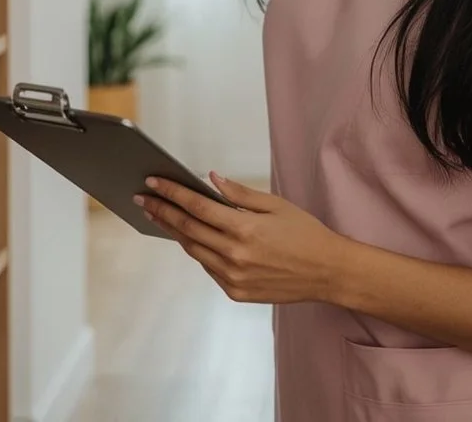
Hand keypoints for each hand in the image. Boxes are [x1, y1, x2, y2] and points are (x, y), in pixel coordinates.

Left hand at [138, 173, 353, 305]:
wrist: (327, 272)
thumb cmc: (305, 233)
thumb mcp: (276, 205)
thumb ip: (240, 194)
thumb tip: (210, 179)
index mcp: (244, 229)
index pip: (197, 207)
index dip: (172, 193)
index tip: (152, 182)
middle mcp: (235, 255)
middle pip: (187, 229)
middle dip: (162, 212)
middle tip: (143, 199)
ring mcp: (234, 277)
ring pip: (194, 251)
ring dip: (174, 232)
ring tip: (160, 216)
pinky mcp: (236, 293)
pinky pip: (209, 268)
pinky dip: (198, 251)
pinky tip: (190, 238)